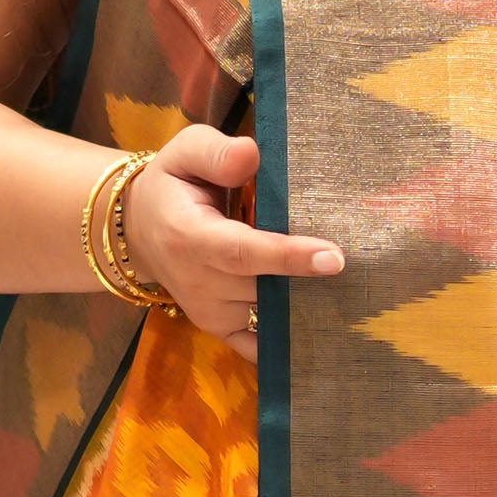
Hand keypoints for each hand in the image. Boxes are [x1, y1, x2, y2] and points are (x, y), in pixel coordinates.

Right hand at [119, 122, 342, 357]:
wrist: (140, 229)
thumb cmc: (173, 185)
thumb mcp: (185, 152)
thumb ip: (216, 153)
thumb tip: (252, 154)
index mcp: (189, 236)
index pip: (242, 252)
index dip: (288, 257)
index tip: (334, 258)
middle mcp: (197, 282)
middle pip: (263, 286)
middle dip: (308, 278)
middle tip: (356, 259)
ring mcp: (207, 312)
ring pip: (269, 313)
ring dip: (305, 302)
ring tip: (342, 282)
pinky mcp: (218, 329)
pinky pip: (258, 345)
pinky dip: (289, 339)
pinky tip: (322, 323)